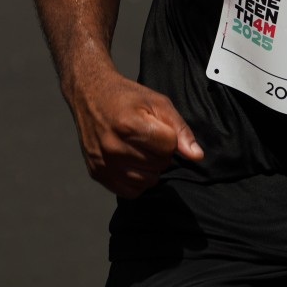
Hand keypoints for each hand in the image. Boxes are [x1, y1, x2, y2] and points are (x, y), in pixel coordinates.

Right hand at [67, 66, 202, 197]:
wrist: (90, 95)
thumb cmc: (125, 97)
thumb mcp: (157, 103)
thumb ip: (179, 129)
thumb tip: (196, 155)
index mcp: (129, 125)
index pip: (168, 147)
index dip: (169, 136)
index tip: (158, 127)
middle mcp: (113, 147)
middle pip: (159, 165)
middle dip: (161, 151)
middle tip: (148, 136)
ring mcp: (104, 163)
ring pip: (147, 181)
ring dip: (151, 167)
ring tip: (140, 148)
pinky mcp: (97, 173)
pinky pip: (130, 191)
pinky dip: (137, 180)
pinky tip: (132, 161)